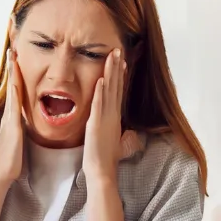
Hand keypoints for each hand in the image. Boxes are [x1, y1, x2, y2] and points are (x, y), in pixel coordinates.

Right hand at [0, 49, 24, 186]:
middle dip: (12, 68)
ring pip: (12, 90)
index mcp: (12, 117)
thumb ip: (18, 128)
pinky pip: (14, 103)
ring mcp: (9, 118)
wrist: (1, 172)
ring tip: (13, 57)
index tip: (17, 59)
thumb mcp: (16, 139)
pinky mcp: (12, 125)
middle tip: (13, 49)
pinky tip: (15, 80)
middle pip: (11, 85)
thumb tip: (22, 122)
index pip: (15, 91)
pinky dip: (14, 90)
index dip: (16, 75)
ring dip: (12, 73)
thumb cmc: (10, 159)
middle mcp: (9, 114)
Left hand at [84, 48, 125, 183]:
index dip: (119, 76)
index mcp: (114, 117)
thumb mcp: (113, 140)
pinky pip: (99, 104)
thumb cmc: (105, 158)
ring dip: (110, 73)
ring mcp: (105, 118)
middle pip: (115, 86)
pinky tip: (102, 79)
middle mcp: (112, 114)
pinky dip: (100, 92)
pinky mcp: (96, 124)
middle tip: (117, 50)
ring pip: (109, 91)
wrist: (102, 170)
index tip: (121, 62)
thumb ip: (117, 132)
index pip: (117, 92)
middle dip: (116, 67)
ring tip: (112, 56)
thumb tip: (125, 131)